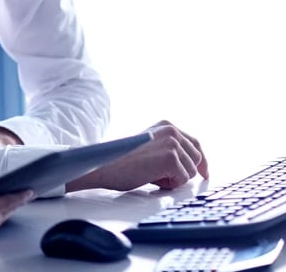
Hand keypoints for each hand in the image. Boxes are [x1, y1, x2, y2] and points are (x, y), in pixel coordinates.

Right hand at [66, 120, 208, 192]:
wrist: (105, 164)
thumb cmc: (123, 159)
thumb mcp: (149, 145)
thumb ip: (169, 147)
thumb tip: (194, 165)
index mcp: (166, 125)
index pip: (195, 143)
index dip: (201, 160)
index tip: (204, 173)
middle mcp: (172, 130)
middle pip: (197, 159)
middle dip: (183, 172)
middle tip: (160, 175)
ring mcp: (172, 144)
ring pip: (190, 172)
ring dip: (174, 179)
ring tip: (152, 174)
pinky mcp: (171, 158)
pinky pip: (182, 180)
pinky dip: (169, 184)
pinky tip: (151, 178)